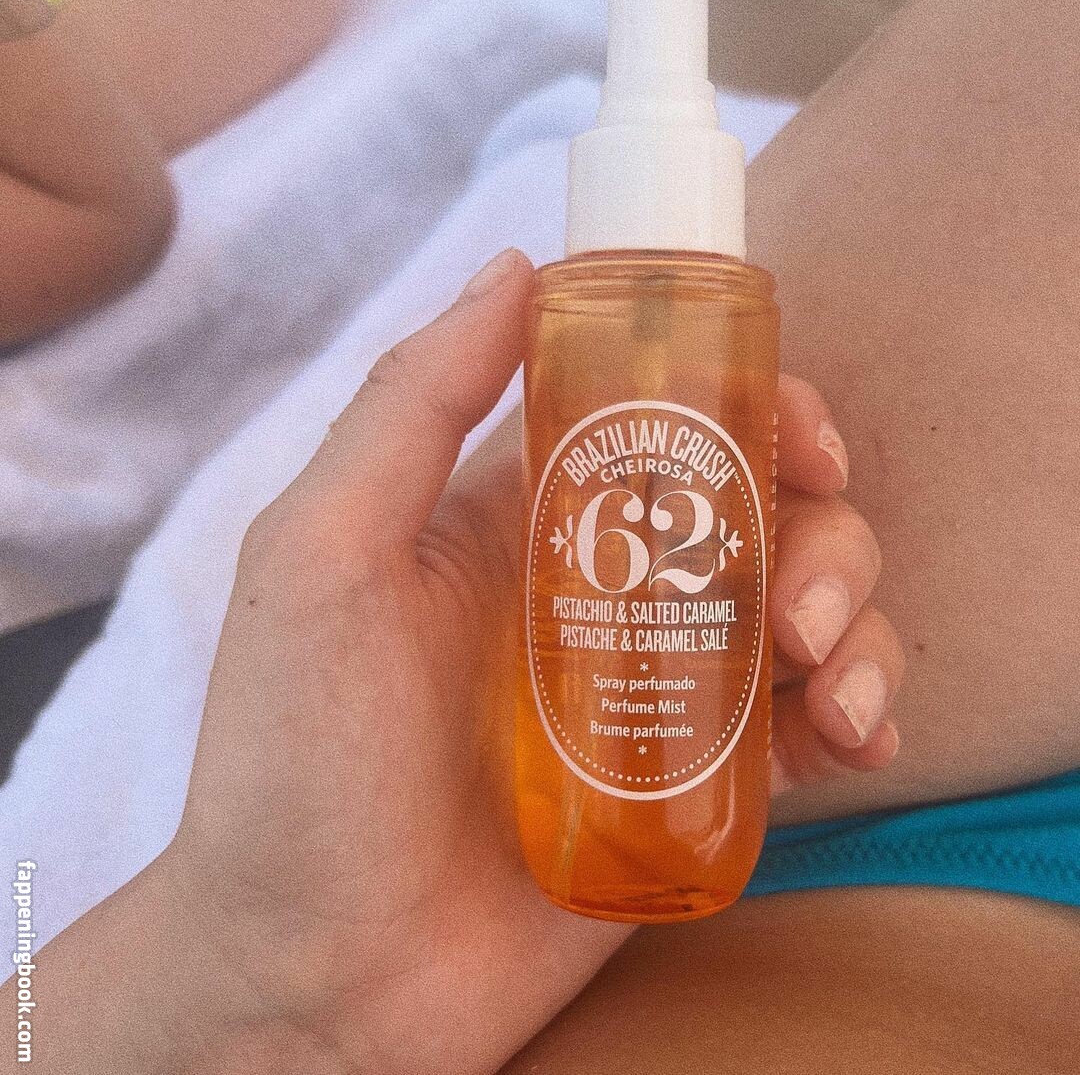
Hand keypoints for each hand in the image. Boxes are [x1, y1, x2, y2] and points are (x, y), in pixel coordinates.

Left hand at [19, 248, 901, 1072]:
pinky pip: (807, 722)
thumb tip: (516, 264)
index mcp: (523, 512)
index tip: (802, 433)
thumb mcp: (322, 557)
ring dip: (854, 614)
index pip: (666, 411)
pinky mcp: (691, 782)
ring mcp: (651, 683)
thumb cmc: (295, 763)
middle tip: (798, 599)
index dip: (755, 400)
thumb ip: (410, 405)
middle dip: (820, 524)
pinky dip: (860, 709)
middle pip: (762, 503)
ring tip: (821, 680)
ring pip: (803, 601)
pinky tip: (851, 740)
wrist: (314, 978)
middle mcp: (599, 581)